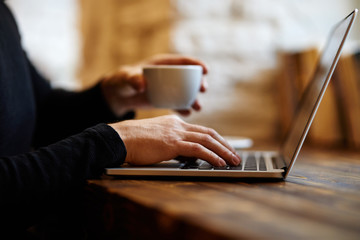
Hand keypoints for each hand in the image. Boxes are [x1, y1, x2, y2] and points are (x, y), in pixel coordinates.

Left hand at [100, 54, 207, 116]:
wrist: (119, 95)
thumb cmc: (122, 80)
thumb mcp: (126, 77)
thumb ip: (133, 79)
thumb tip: (142, 85)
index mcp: (164, 64)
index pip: (184, 61)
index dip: (197, 63)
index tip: (205, 70)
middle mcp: (170, 75)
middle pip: (190, 77)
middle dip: (200, 82)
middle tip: (203, 89)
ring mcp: (169, 88)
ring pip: (187, 92)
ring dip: (195, 99)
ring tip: (197, 107)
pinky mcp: (166, 99)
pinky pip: (178, 104)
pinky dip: (184, 108)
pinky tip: (187, 114)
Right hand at [109, 115, 240, 165]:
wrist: (119, 138)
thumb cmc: (133, 142)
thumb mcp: (156, 140)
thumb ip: (172, 144)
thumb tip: (186, 156)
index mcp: (174, 123)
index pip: (201, 130)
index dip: (216, 140)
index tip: (225, 148)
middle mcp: (178, 125)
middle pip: (209, 133)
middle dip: (225, 145)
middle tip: (236, 155)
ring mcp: (176, 133)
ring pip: (207, 140)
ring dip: (223, 151)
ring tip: (234, 161)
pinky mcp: (172, 143)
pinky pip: (198, 149)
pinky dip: (212, 156)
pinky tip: (220, 163)